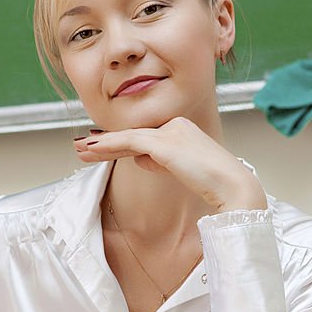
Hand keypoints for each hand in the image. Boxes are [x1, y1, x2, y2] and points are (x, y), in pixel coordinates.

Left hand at [73, 117, 267, 212]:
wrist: (233, 186)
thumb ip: (159, 160)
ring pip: (129, 138)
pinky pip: (131, 142)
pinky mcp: (165, 143)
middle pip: (134, 135)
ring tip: (79, 150)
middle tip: (80, 147)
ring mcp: (170, 132)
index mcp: (182, 129)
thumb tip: (137, 158)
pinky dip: (109, 146)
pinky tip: (92, 150)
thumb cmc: (214, 183)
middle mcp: (175, 124)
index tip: (97, 149)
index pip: (146, 138)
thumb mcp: (182, 169)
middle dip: (105, 143)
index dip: (119, 144)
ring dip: (101, 146)